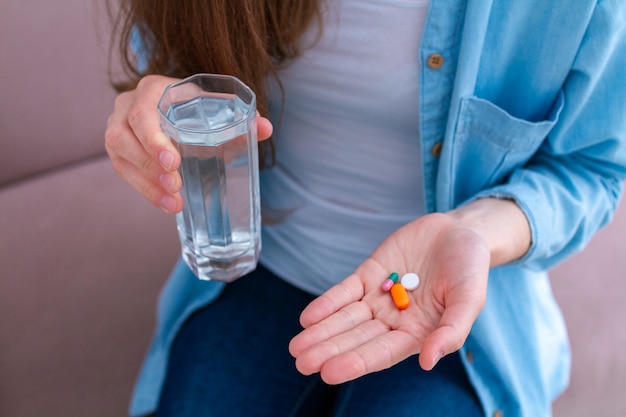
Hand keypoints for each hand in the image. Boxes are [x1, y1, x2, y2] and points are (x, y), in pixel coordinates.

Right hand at [104, 74, 273, 212]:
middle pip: (122, 137)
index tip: (172, 163)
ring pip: (120, 158)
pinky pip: (124, 171)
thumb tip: (265, 128)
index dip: (153, 139)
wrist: (176, 104)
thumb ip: (241, 118)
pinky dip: (146, 190)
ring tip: (174, 203)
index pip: (143, 113)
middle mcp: (127, 105)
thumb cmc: (198, 106)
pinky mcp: (119, 149)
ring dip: (146, 184)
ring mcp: (118, 128)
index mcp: (151, 90)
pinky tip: (167, 204)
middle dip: (149, 166)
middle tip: (175, 186)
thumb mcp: (215, 106)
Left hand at [288, 212, 490, 384]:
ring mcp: (379, 297)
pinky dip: (327, 303)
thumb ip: (451, 331)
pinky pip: (344, 292)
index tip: (329, 372)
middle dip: (329, 351)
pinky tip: (308, 317)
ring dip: (321, 332)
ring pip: (345, 318)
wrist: (460, 232)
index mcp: (417, 334)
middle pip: (356, 339)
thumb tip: (429, 362)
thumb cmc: (470, 270)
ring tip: (296, 346)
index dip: (355, 362)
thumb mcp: (470, 300)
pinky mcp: (369, 275)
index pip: (381, 353)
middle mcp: (393, 320)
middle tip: (302, 362)